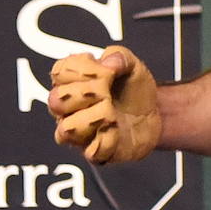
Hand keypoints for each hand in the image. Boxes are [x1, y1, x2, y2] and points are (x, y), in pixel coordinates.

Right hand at [48, 47, 160, 163]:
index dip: (84, 70)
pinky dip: (108, 139)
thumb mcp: (131, 64)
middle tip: (109, 93)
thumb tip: (107, 64)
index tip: (107, 71)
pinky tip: (117, 130)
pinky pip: (91, 152)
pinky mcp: (95, 153)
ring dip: (95, 117)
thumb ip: (118, 56)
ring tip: (113, 113)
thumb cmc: (133, 88)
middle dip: (87, 93)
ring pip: (67, 129)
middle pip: (56, 101)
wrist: (154, 113)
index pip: (58, 73)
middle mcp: (66, 110)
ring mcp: (78, 134)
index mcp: (69, 84)